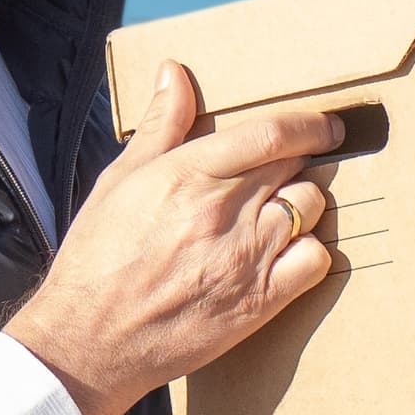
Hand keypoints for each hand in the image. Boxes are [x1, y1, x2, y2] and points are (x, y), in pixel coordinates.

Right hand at [9, 63, 342, 414]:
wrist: (90, 340)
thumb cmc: (98, 260)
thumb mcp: (119, 181)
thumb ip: (159, 126)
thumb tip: (174, 74)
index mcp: (188, 175)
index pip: (270, 134)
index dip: (308, 124)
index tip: (325, 124)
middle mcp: (223, 212)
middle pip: (294, 166)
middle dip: (301, 161)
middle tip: (292, 169)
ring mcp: (245, 258)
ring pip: (310, 207)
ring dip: (302, 203)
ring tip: (280, 212)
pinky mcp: (259, 301)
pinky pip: (314, 260)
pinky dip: (309, 251)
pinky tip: (287, 252)